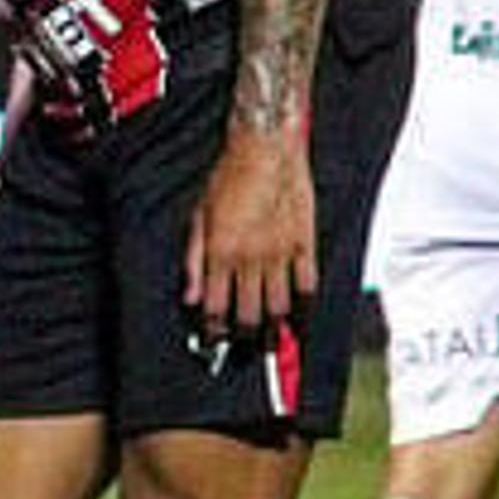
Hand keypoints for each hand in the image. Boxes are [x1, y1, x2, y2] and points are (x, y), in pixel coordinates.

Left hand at [186, 126, 313, 355]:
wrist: (266, 148)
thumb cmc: (227, 177)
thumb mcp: (198, 216)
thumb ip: (194, 261)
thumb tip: (190, 298)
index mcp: (222, 254)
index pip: (216, 308)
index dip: (214, 331)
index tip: (213, 342)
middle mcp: (251, 259)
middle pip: (249, 315)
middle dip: (245, 340)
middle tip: (244, 351)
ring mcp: (281, 254)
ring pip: (280, 307)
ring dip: (275, 331)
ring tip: (273, 344)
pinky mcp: (305, 243)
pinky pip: (308, 284)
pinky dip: (305, 306)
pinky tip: (301, 318)